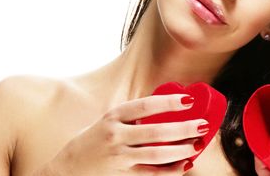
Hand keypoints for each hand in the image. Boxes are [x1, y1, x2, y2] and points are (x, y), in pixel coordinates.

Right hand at [35, 94, 207, 175]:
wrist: (67, 169)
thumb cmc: (93, 140)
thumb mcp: (109, 120)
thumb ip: (133, 116)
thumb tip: (169, 107)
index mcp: (114, 116)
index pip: (145, 106)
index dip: (169, 103)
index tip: (189, 100)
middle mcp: (116, 135)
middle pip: (156, 132)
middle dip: (183, 128)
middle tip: (202, 125)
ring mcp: (119, 157)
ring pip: (156, 155)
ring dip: (181, 150)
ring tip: (197, 145)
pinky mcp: (123, 175)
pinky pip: (151, 174)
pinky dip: (170, 170)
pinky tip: (185, 165)